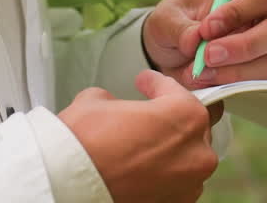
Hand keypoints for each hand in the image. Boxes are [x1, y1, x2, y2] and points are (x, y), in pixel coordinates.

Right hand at [58, 70, 219, 202]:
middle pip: (192, 128)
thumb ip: (118, 100)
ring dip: (169, 149)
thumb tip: (115, 107)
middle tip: (148, 113)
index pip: (176, 92)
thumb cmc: (85, 144)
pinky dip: (161, 174)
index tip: (147, 83)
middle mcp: (196, 153)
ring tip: (143, 144)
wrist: (70, 184)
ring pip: (187, 159)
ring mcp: (188, 184)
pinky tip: (140, 168)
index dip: (156, 84)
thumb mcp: (96, 100)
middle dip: (171, 118)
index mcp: (186, 117)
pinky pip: (175, 183)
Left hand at [143, 0, 266, 87]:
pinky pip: (257, 83)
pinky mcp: (256, 73)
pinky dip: (229, 84)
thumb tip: (194, 40)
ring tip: (199, 72)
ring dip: (234, 71)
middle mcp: (262, 17)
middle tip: (208, 56)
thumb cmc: (172, 24)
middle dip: (244, 46)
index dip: (238, 12)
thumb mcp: (164, 19)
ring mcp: (263, 48)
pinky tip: (205, 80)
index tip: (207, 28)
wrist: (168, 53)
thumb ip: (178, 27)